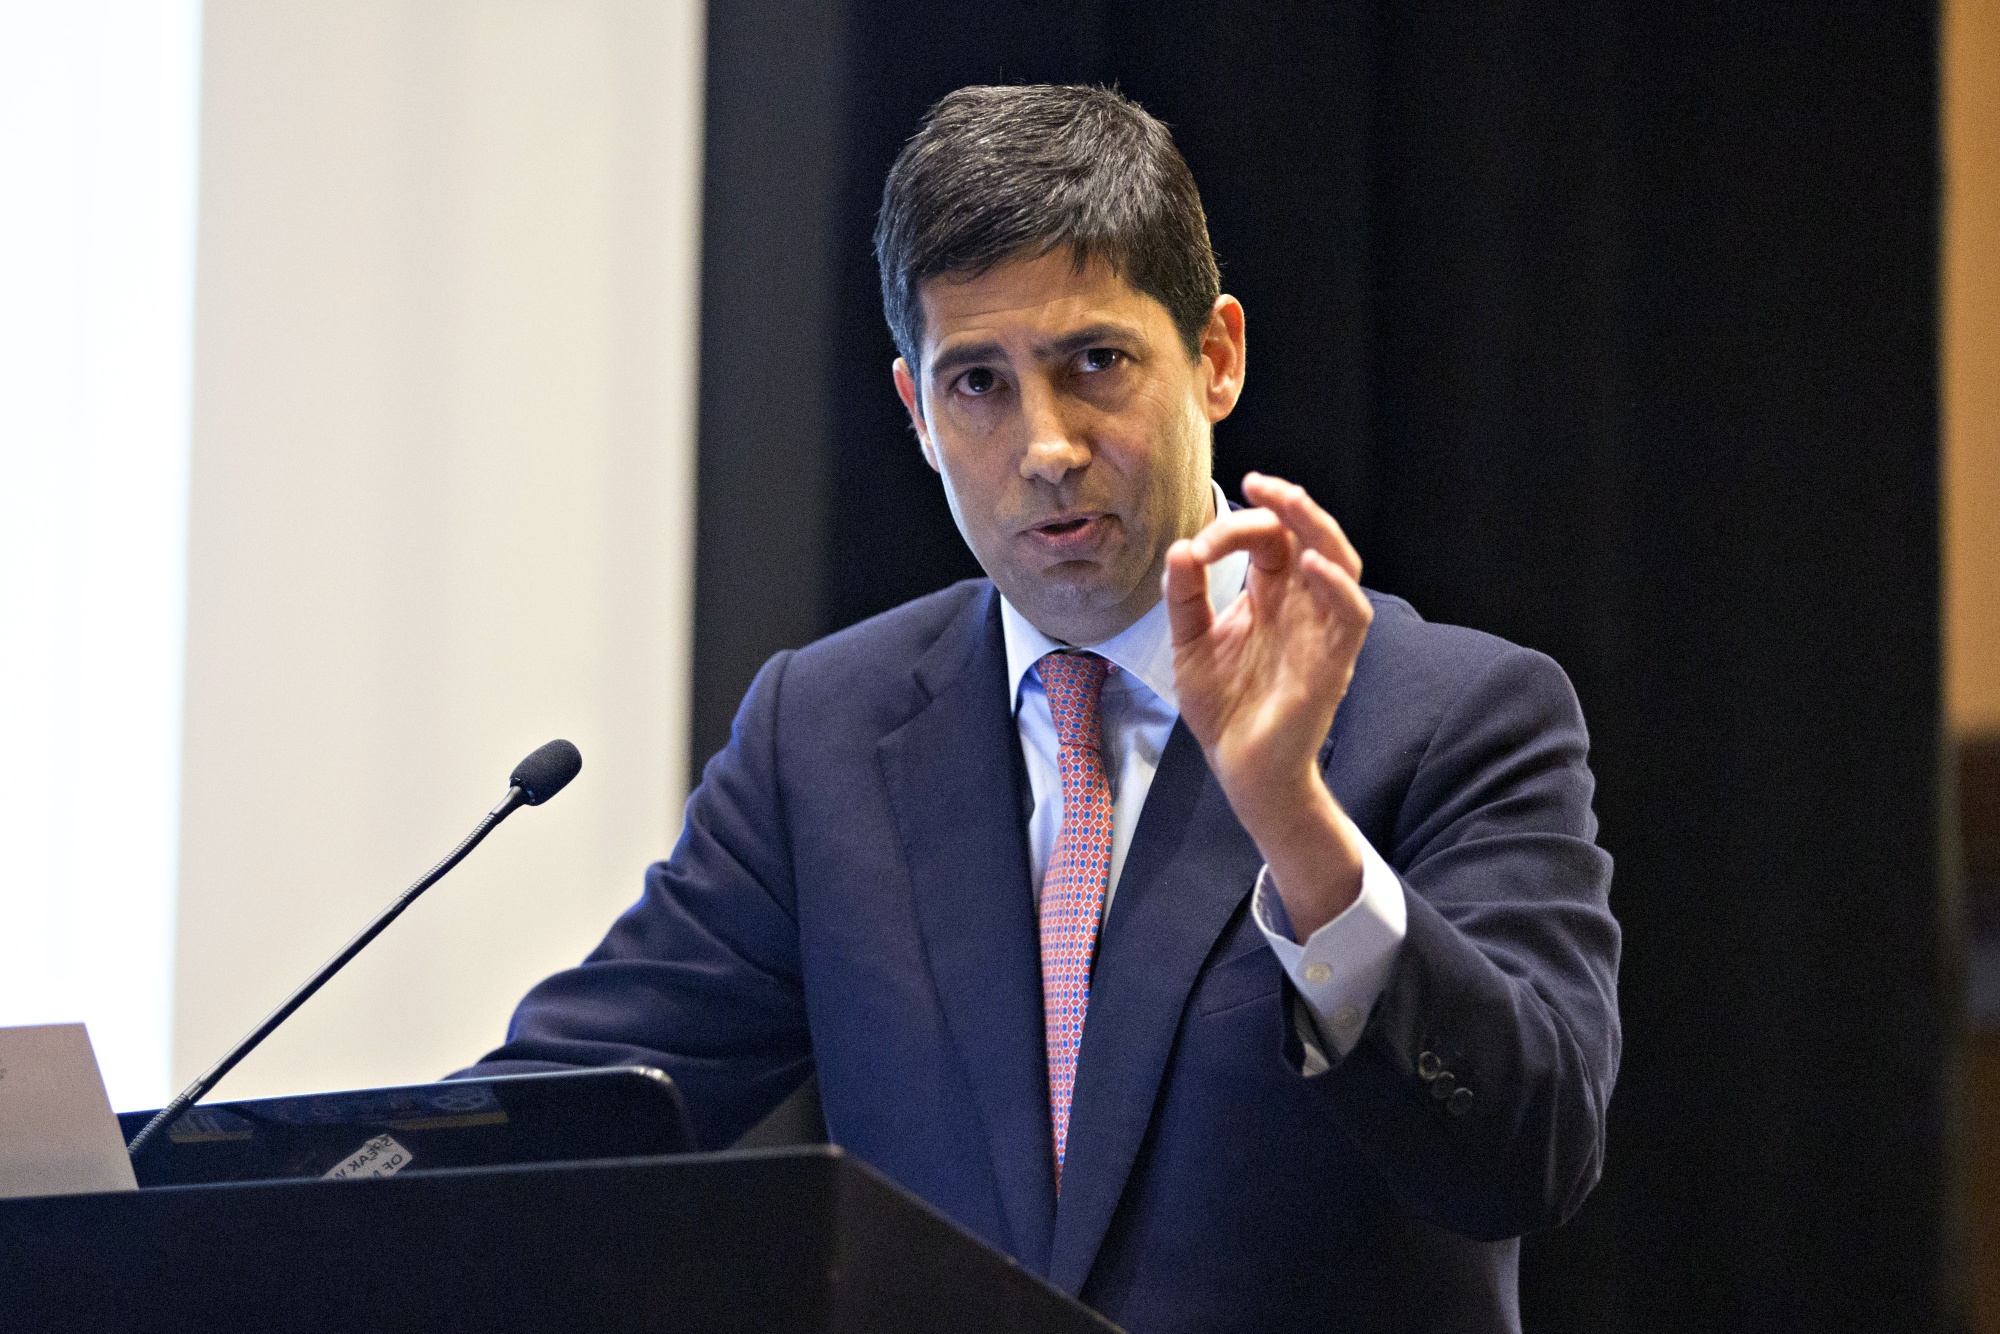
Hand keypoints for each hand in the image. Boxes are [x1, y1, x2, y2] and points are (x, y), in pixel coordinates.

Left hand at [1163, 473, 1373, 937]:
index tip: (1200, 546)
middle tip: (1259, 483)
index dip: (1237, 528)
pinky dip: (1337, 587)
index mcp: (1269, 595)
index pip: (1267, 540)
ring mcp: (1322, 630)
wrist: (1241, 769)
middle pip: (1310, 537)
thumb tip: (1181, 548)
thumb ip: (1185, 598)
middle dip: (1290, 505)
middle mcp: (1300, 604)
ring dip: (1318, 528)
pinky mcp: (1334, 662)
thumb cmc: (1224, 707)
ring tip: (1290, 503)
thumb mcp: (1190, 644)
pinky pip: (1352, 615)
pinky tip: (1309, 566)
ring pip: (1340, 563)